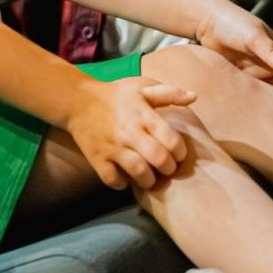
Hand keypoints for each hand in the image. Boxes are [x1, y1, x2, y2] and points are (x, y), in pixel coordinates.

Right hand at [67, 77, 196, 189]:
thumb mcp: (141, 88)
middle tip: (167, 168)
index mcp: (143, 115)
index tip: (178, 154)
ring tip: (151, 178)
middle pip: (159, 158)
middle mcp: (129, 132)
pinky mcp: (97, 159)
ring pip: (139, 172)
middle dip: (169, 168)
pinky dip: (122, 184)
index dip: (180, 152)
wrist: (77, 101)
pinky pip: (113, 180)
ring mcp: (113, 147)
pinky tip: (126, 178)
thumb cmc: (115, 95)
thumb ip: (169, 93)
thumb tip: (194, 96)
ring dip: (149, 180)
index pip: (171, 140)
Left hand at [193, 2, 272, 95]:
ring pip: (272, 93)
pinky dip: (254, 100)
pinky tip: (246, 104)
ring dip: (270, 102)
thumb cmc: (233, 23)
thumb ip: (270, 51)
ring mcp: (257, 72)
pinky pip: (253, 93)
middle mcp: (272, 65)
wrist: (207, 22)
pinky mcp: (243, 78)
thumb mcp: (253, 36)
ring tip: (259, 107)